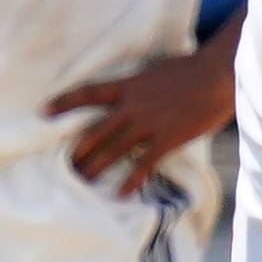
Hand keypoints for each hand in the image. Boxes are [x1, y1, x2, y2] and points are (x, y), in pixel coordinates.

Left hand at [43, 50, 233, 196]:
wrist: (218, 75)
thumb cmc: (192, 68)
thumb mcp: (158, 71)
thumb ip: (141, 84)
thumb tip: (132, 92)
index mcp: (130, 85)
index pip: (90, 93)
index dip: (65, 102)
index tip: (44, 111)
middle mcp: (133, 106)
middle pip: (95, 131)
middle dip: (78, 150)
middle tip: (64, 164)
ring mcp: (148, 124)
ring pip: (113, 150)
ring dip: (95, 167)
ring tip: (83, 181)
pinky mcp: (166, 139)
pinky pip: (142, 164)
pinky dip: (131, 180)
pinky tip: (122, 192)